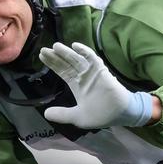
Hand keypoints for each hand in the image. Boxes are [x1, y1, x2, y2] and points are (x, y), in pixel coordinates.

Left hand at [38, 42, 154, 128]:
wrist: (120, 114)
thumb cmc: (101, 115)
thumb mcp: (78, 117)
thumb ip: (62, 115)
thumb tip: (46, 114)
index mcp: (77, 85)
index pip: (63, 71)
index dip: (53, 64)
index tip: (42, 56)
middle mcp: (83, 76)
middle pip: (67, 63)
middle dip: (56, 56)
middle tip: (44, 49)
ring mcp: (92, 72)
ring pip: (77, 59)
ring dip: (67, 53)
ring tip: (56, 46)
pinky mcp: (101, 70)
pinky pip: (92, 58)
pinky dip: (84, 52)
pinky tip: (75, 46)